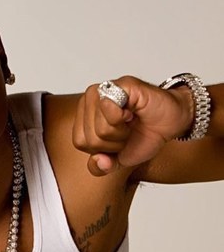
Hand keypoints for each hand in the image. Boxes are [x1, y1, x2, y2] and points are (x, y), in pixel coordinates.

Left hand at [72, 76, 193, 175]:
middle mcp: (89, 100)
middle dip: (114, 142)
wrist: (171, 123)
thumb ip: (101, 167)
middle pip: (91, 137)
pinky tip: (133, 111)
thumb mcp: (118, 159)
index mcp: (83, 116)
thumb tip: (98, 161)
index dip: (102, 149)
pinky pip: (109, 108)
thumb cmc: (144, 135)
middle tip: (128, 129)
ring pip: (100, 127)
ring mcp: (103, 90)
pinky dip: (124, 118)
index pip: (80, 142)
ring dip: (121, 131)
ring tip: (130, 121)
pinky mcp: (119, 84)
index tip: (118, 140)